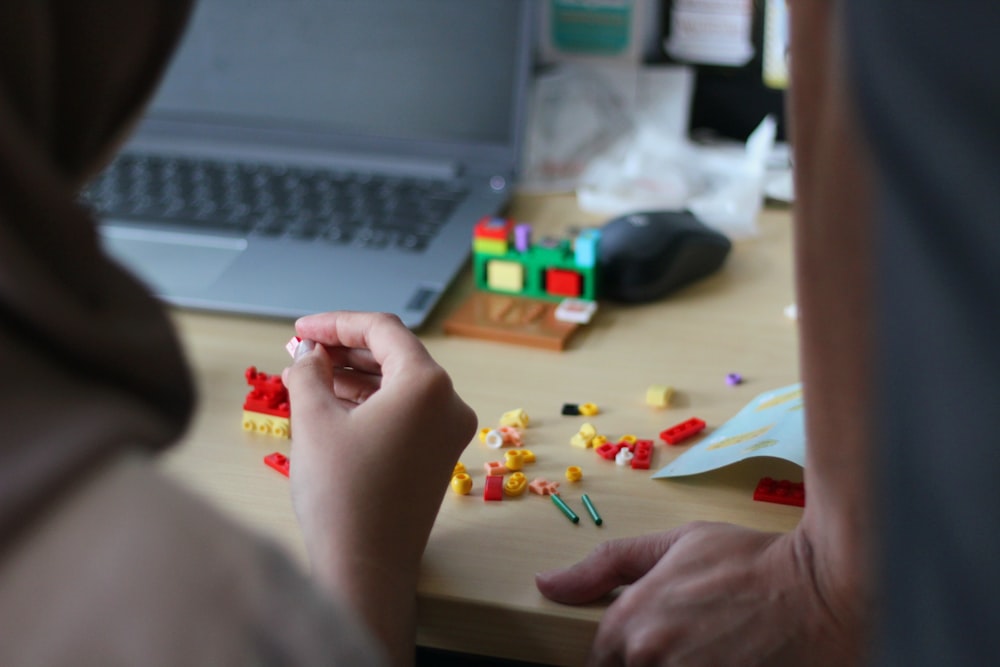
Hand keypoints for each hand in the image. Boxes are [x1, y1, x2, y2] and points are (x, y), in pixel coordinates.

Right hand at [282, 311, 476, 664]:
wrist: (366, 567)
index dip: (336, 323)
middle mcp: (449, 403)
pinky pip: (406, 412)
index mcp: (427, 384)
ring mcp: (448, 432)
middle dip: (345, 349)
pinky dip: (372, 402)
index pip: (382, 331)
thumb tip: (309, 356)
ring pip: (400, 385)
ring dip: (357, 376)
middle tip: (302, 350)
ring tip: (310, 376)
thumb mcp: (314, 420)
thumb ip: (309, 372)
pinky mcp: (438, 456)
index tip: (300, 329)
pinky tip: (334, 403)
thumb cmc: (341, 494)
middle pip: (395, 355)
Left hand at [536, 522, 864, 666]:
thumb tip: (546, 583)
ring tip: (713, 648)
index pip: (598, 661)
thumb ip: (605, 566)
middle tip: (690, 643)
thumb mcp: (672, 545)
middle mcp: (651, 662)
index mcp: (631, 626)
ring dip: (676, 666)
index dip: (622, 653)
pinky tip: (726, 657)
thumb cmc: (746, 560)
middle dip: (649, 662)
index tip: (652, 643)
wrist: (820, 589)